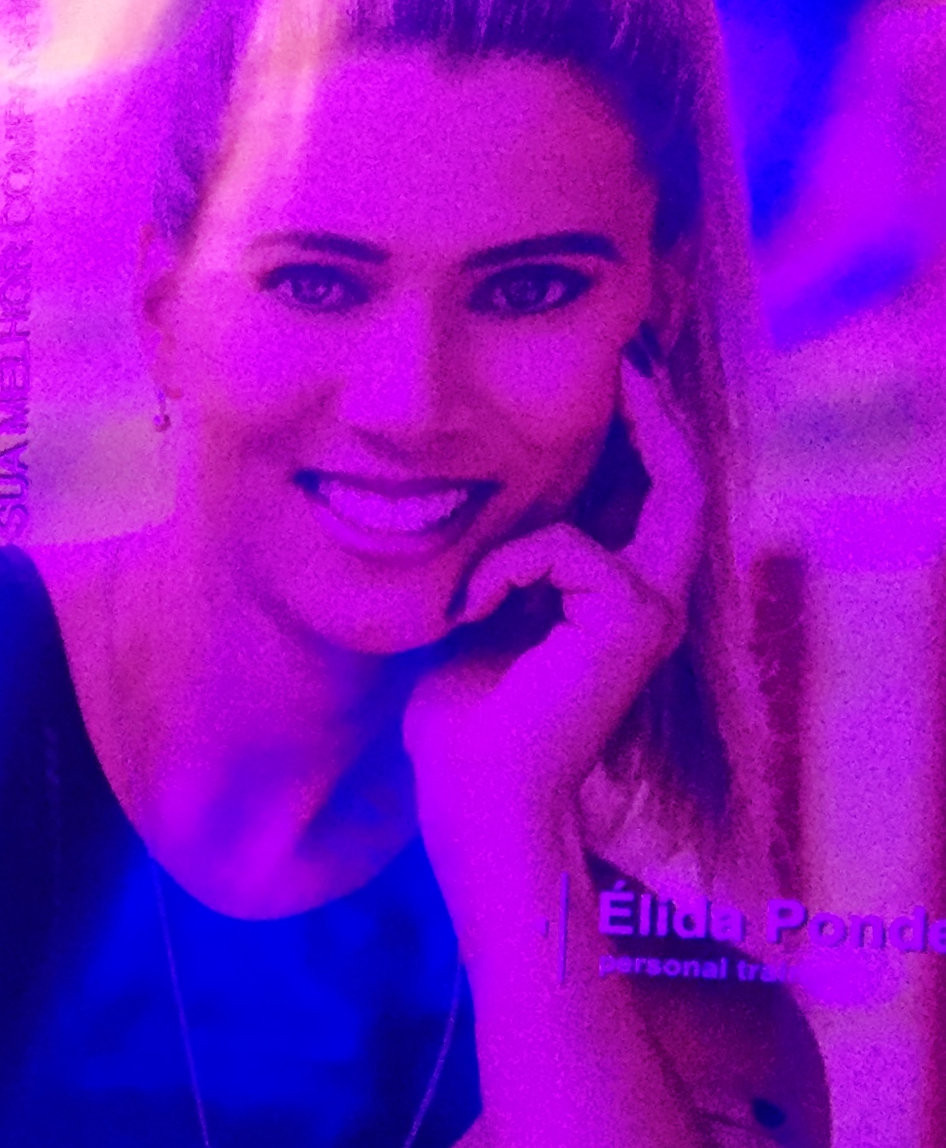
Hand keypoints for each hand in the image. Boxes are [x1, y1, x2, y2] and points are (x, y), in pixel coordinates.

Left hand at [404, 364, 701, 907]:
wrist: (472, 787)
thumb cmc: (462, 717)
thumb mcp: (478, 611)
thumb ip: (501, 560)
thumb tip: (474, 498)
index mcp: (617, 599)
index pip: (651, 498)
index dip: (644, 433)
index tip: (619, 374)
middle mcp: (653, 603)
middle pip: (685, 483)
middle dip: (661, 416)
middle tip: (630, 359)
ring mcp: (652, 613)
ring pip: (643, 504)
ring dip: (544, 517)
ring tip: (495, 556)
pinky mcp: (632, 620)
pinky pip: (566, 547)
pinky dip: (504, 568)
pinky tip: (470, 614)